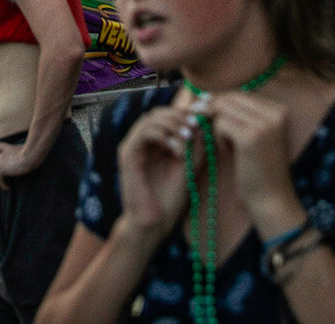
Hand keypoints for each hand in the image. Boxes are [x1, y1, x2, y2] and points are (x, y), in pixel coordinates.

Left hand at [0, 140, 40, 188]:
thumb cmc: (34, 152)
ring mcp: (1, 162)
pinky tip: (8, 189)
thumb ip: (25, 152)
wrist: (31, 155)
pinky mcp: (2, 170)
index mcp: (8, 148)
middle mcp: (3, 154)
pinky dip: (2, 185)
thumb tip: (32, 156)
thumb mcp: (28, 150)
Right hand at [114, 97, 193, 241]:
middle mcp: (143, 140)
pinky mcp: (127, 155)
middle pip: (160, 112)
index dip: (188, 110)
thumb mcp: (190, 165)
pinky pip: (143, 133)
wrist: (155, 224)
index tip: (207, 112)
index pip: (170, 114)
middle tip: (198, 123)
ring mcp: (134, 146)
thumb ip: (195, 143)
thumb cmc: (171, 199)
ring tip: (189, 137)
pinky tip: (177, 149)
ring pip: (151, 118)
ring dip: (173, 124)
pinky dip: (162, 136)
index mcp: (157, 141)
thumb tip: (204, 118)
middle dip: (181, 115)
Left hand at [204, 92, 303, 225]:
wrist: (270, 198)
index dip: (220, 105)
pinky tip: (225, 151)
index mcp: (279, 109)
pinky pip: (220, 123)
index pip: (239, 94)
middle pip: (230, 98)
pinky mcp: (250, 136)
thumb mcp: (254, 133)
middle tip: (208, 129)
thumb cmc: (258, 167)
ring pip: (223, 109)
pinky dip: (217, 137)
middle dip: (214, 112)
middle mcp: (275, 112)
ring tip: (226, 145)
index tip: (210, 119)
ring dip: (216, 126)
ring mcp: (264, 124)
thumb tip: (208, 96)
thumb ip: (239, 114)